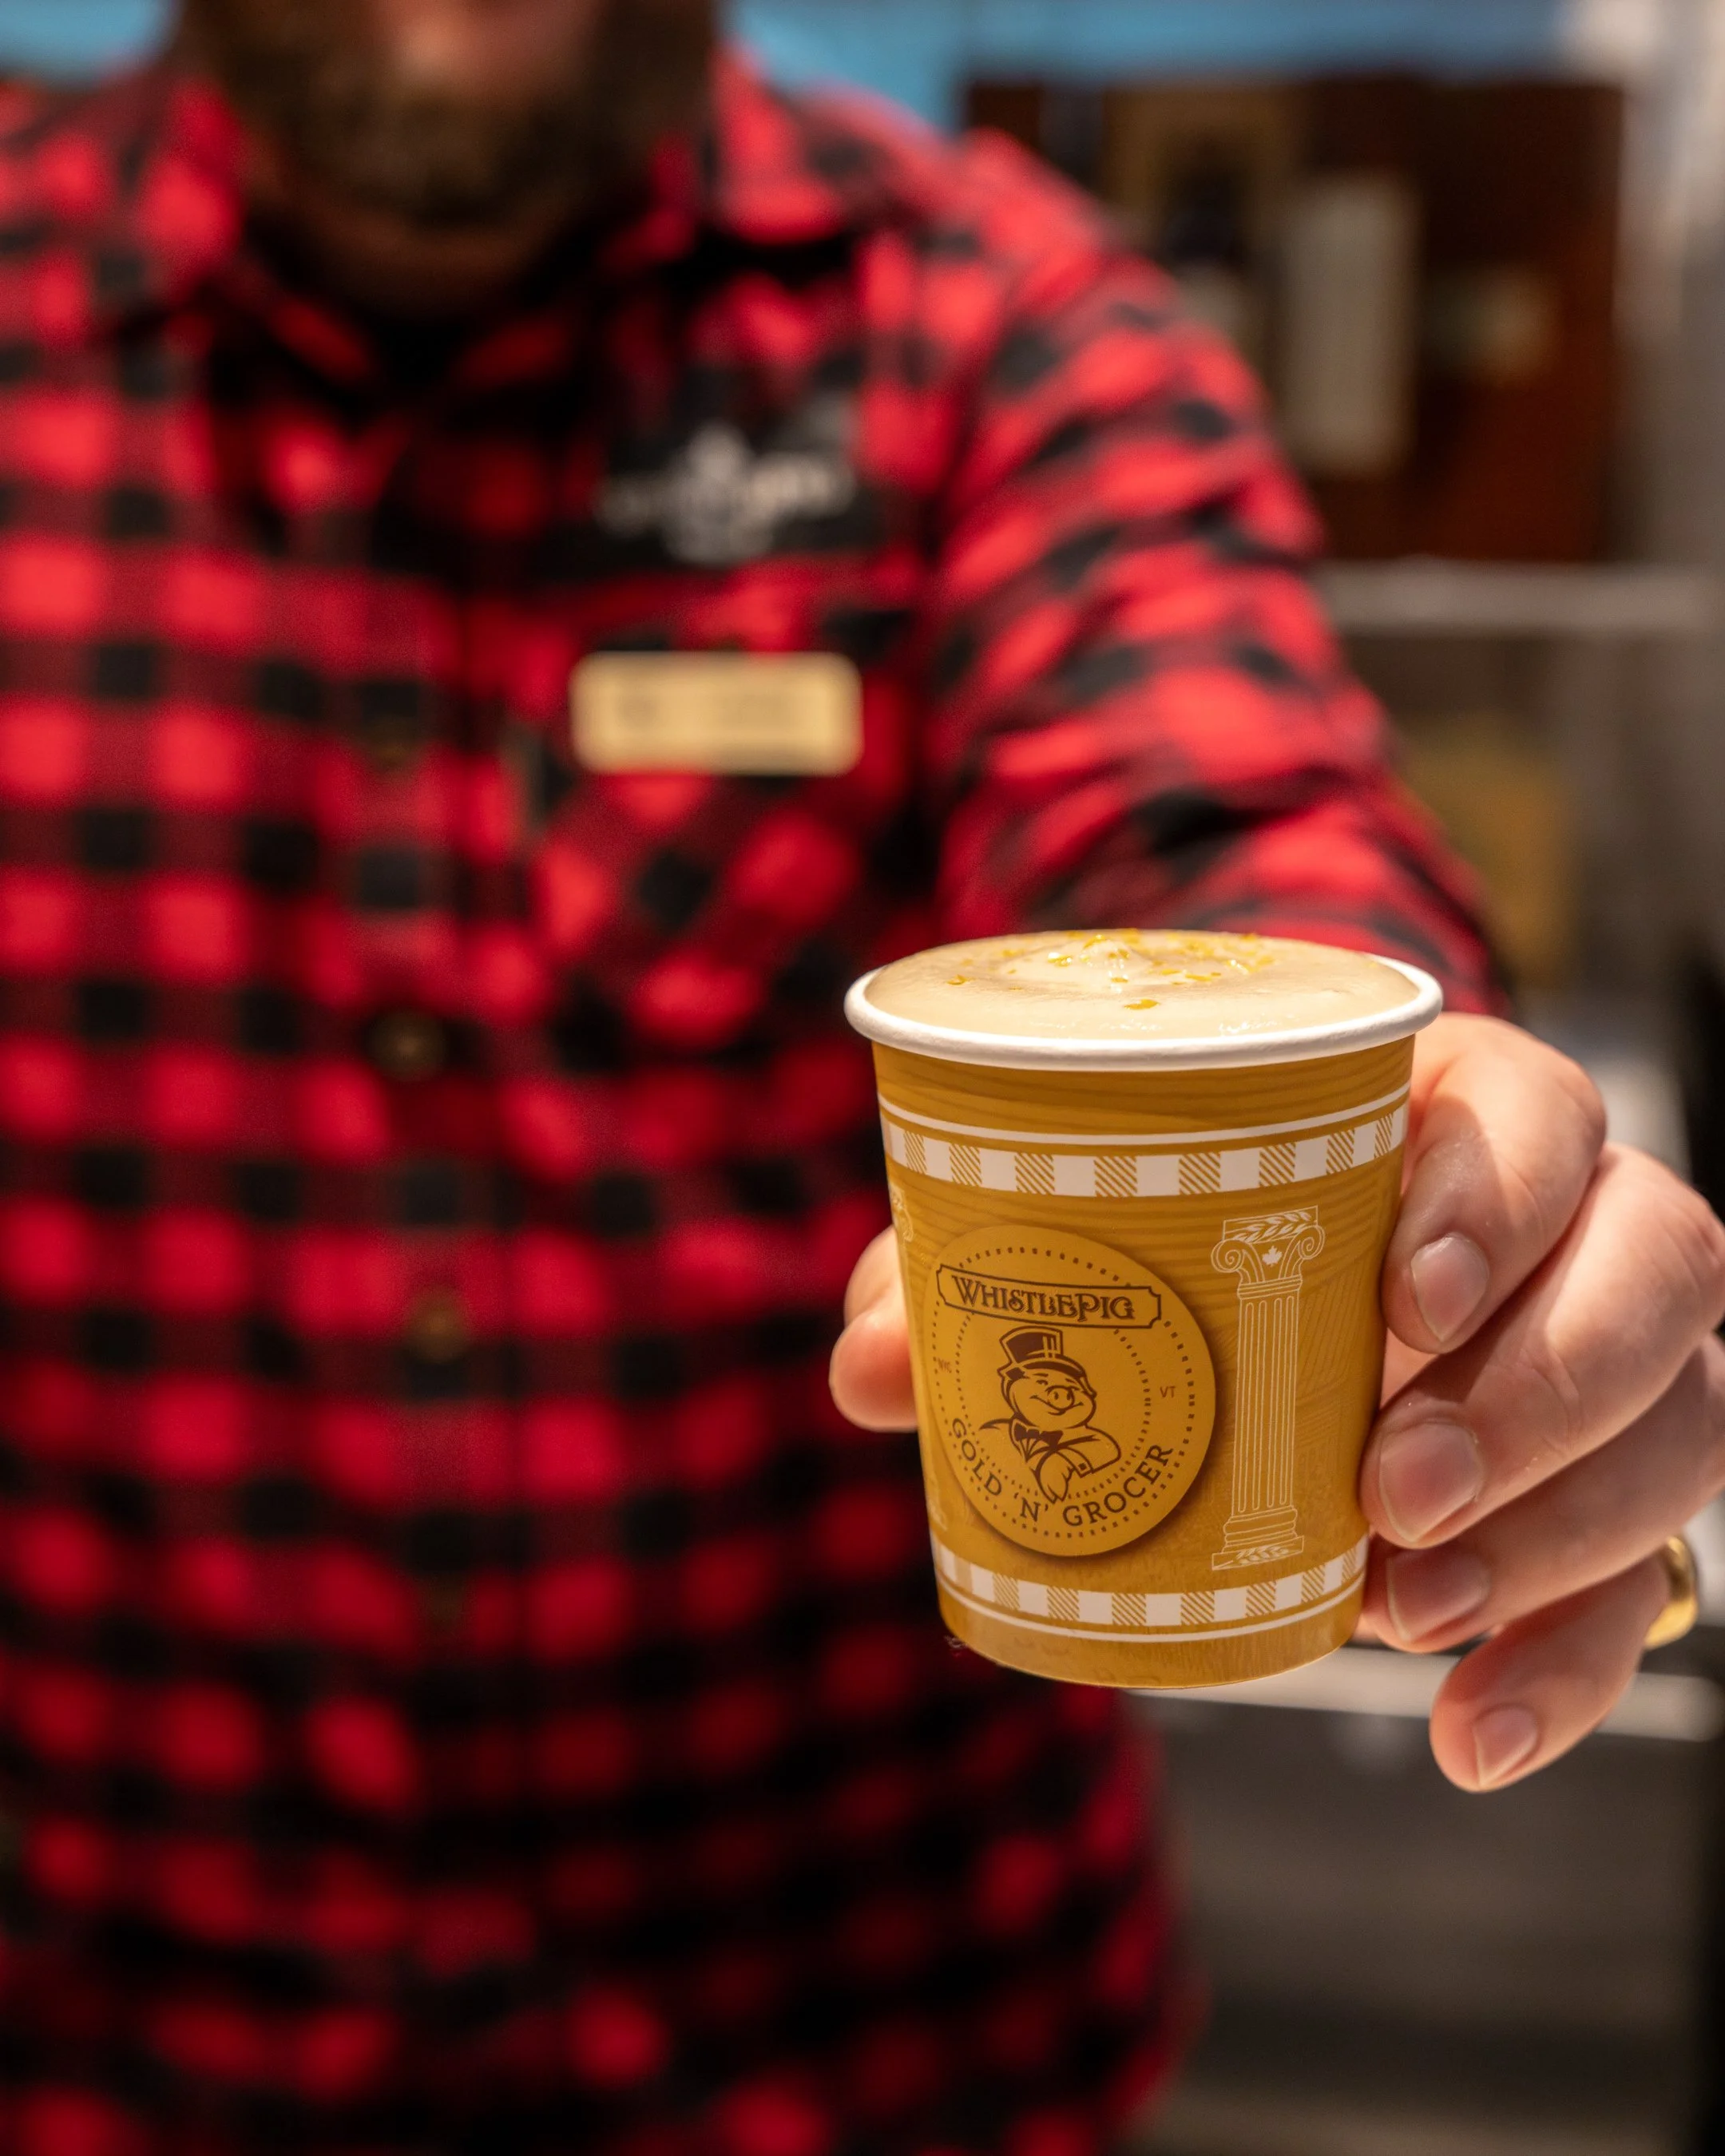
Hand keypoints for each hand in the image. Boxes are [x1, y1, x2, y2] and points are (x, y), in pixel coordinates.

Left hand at [830, 1014, 1724, 1791]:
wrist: (1260, 1279)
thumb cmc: (1170, 1216)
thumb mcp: (1067, 1217)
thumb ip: (963, 1270)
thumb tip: (868, 1371)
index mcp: (1454, 1106)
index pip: (1539, 1111)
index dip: (1498, 1198)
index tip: (1403, 1305)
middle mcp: (1574, 1215)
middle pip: (1653, 1266)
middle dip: (1539, 1388)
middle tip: (1390, 1485)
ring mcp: (1614, 1347)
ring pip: (1682, 1417)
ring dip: (1560, 1529)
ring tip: (1403, 1611)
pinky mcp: (1612, 1481)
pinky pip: (1645, 1572)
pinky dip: (1571, 1661)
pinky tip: (1471, 1732)